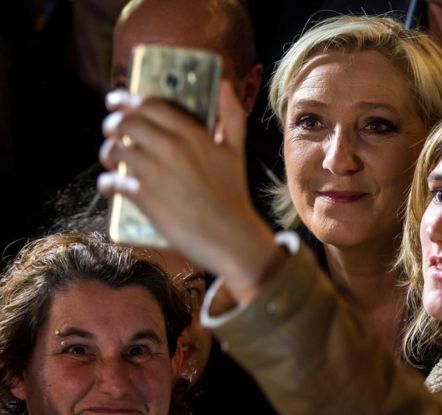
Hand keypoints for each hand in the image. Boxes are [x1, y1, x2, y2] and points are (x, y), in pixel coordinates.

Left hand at [98, 81, 281, 303]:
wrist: (229, 235)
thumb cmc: (233, 193)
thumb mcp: (237, 150)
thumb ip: (231, 114)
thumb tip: (224, 84)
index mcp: (192, 133)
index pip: (150, 105)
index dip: (128, 100)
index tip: (118, 102)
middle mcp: (171, 147)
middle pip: (126, 122)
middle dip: (112, 124)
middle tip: (112, 131)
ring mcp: (155, 171)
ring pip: (115, 150)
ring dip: (107, 153)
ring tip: (110, 160)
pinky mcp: (144, 196)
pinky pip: (112, 182)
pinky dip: (106, 183)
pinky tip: (110, 186)